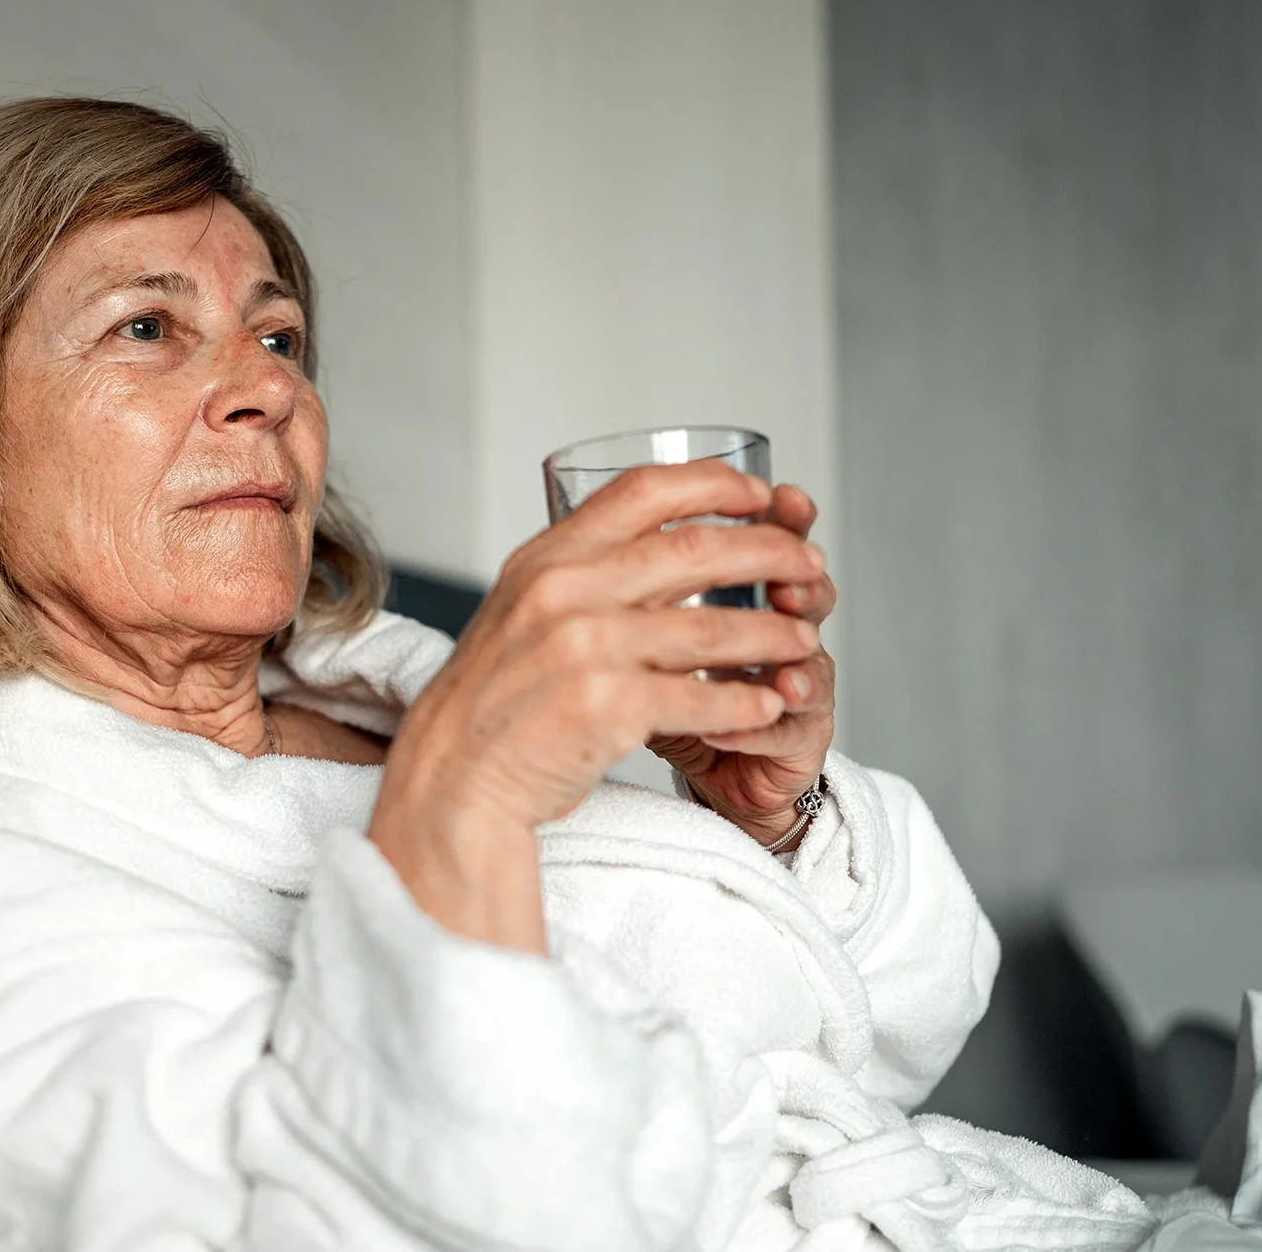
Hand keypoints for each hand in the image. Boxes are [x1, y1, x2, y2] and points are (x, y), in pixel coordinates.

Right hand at [370, 460, 825, 948]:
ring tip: (803, 640)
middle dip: (768, 552)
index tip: (760, 496)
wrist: (452, 778)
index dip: (714, 484)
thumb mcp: (521, 610)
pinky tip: (768, 704)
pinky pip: (699, 698)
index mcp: (547, 558)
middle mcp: (565, 592)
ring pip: (710, 627)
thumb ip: (580, 575)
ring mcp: (586, 649)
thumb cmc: (493, 702)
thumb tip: (658, 545)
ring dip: (771, 633)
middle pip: (695, 550)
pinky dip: (743, 702)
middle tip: (808, 565)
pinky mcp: (606, 708)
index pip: (643, 491)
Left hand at [648, 484, 836, 849]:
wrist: (695, 776)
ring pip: (811, 654)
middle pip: (801, 585)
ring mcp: (796, 684)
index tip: (770, 495)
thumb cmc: (652, 702)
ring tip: (784, 647)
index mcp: (740, 593)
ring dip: (787, 646)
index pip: (766, 541)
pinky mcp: (798, 741)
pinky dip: (761, 719)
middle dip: (789, 573)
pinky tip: (747, 715)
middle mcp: (776, 630)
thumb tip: (587, 528)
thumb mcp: (628, 636)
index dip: (775, 518)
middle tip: (788, 567)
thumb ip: (626, 585)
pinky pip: (791, 725)